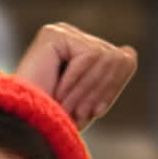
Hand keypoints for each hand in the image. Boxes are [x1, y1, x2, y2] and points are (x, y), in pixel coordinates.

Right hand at [16, 22, 137, 128]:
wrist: (27, 126)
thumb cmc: (56, 120)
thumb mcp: (91, 101)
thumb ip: (111, 78)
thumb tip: (130, 52)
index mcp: (80, 49)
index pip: (119, 60)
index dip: (112, 88)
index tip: (94, 112)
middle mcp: (72, 36)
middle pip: (114, 58)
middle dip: (101, 91)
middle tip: (81, 112)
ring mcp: (62, 32)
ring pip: (103, 57)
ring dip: (87, 90)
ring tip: (69, 106)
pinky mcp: (55, 34)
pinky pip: (87, 56)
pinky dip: (76, 82)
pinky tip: (59, 93)